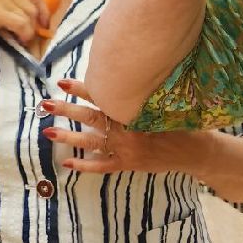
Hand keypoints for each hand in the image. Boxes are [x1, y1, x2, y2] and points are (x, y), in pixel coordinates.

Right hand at [0, 0, 50, 46]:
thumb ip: (9, 5)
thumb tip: (32, 21)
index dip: (44, 10)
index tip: (44, 24)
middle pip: (34, 6)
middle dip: (37, 24)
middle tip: (32, 37)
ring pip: (29, 16)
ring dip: (29, 32)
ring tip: (22, 40)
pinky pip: (21, 24)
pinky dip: (24, 35)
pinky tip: (19, 40)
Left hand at [41, 79, 193, 173]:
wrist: (196, 150)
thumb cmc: (180, 122)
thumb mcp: (162, 102)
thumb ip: (139, 95)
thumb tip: (118, 76)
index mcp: (134, 110)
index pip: (103, 97)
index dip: (82, 88)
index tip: (62, 82)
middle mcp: (127, 129)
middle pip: (91, 118)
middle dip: (66, 110)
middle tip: (45, 104)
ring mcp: (126, 149)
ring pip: (92, 142)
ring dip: (69, 137)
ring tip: (48, 132)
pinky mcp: (129, 164)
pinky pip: (103, 166)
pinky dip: (85, 165)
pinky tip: (67, 162)